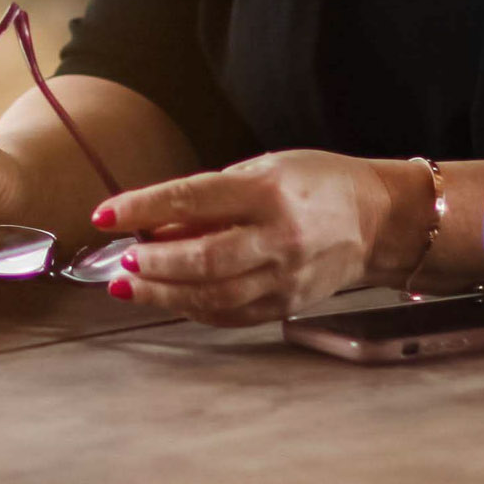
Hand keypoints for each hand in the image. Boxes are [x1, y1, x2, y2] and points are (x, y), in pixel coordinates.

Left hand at [97, 151, 398, 326]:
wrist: (377, 220)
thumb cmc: (316, 184)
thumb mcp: (264, 169)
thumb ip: (211, 197)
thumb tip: (155, 225)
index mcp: (268, 192)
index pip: (194, 200)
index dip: (144, 207)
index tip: (105, 214)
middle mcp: (278, 237)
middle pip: (202, 258)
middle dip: (153, 262)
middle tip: (121, 259)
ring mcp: (285, 277)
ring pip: (213, 294)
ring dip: (163, 292)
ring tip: (129, 284)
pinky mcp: (287, 304)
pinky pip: (231, 314)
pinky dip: (194, 308)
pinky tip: (168, 298)